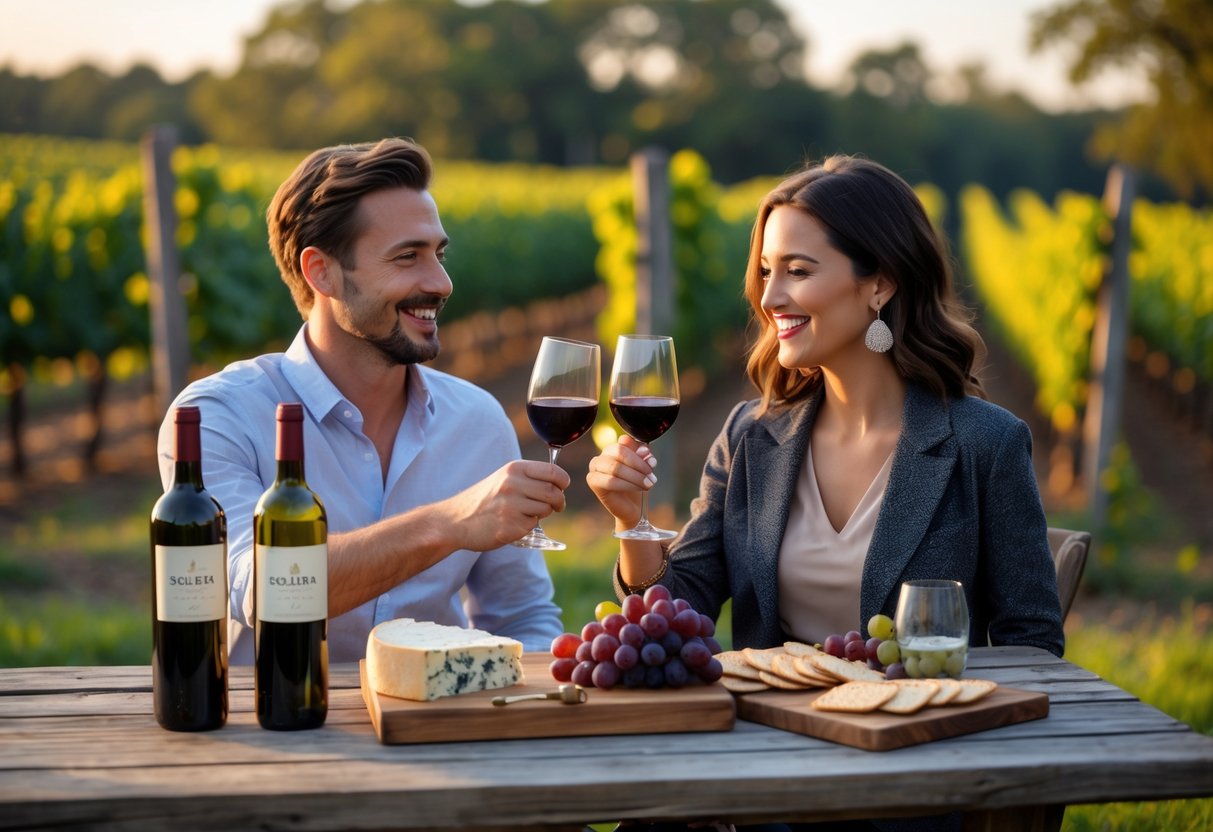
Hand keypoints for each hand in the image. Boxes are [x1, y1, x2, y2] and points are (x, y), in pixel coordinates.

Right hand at [441, 460, 570, 550]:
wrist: (456, 521)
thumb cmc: (484, 499)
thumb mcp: (504, 478)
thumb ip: (529, 477)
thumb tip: (559, 481)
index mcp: (514, 469)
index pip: (553, 472)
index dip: (563, 482)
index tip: (562, 488)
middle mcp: (513, 484)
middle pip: (554, 492)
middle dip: (559, 501)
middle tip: (556, 506)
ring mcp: (511, 505)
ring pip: (545, 509)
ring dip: (541, 513)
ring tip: (524, 513)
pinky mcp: (511, 525)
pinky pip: (532, 525)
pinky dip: (527, 525)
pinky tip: (513, 523)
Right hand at [586, 434, 656, 529]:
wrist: (631, 507)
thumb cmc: (636, 484)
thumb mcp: (644, 467)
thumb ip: (644, 456)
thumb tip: (644, 451)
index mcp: (613, 448)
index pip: (625, 441)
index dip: (640, 452)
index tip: (653, 463)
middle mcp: (602, 455)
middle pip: (620, 452)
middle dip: (639, 464)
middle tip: (651, 476)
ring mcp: (594, 468)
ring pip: (615, 467)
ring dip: (635, 476)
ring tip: (648, 484)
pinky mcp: (593, 481)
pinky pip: (610, 481)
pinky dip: (627, 485)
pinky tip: (637, 488)